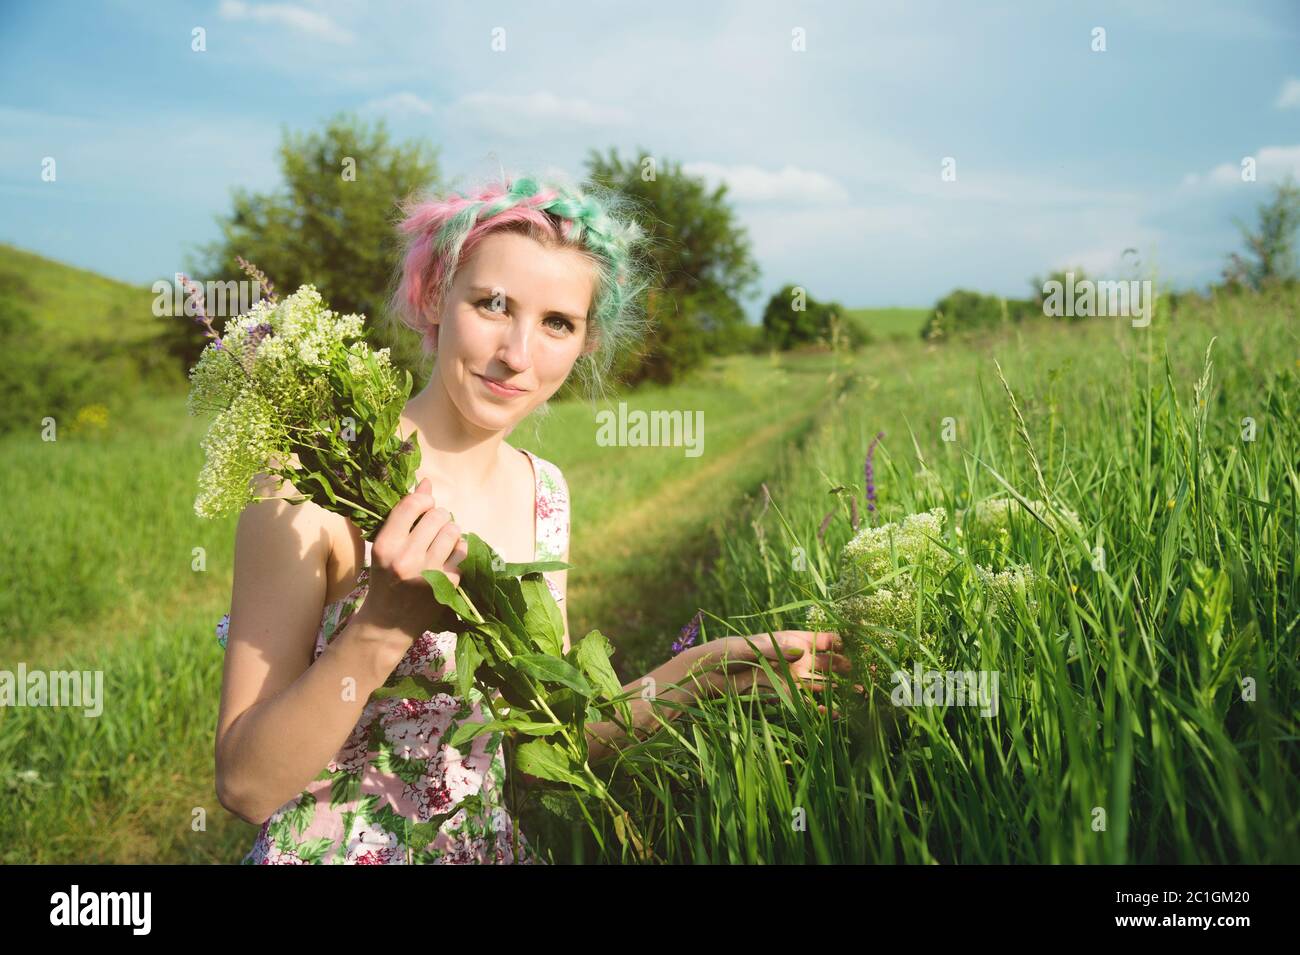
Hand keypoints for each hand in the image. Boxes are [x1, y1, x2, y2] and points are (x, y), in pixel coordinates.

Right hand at [357, 477, 468, 648]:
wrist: (388, 624)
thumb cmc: (385, 579)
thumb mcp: (386, 547)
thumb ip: (404, 516)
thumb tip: (427, 482)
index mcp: (385, 546)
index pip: (411, 505)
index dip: (423, 500)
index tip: (424, 508)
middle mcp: (406, 558)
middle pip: (437, 515)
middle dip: (439, 517)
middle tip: (434, 528)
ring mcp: (429, 572)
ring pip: (453, 530)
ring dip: (451, 532)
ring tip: (441, 542)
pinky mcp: (448, 583)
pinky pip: (463, 550)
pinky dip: (459, 550)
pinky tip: (448, 558)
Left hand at [694, 631, 858, 717]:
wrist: (708, 675)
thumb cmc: (726, 652)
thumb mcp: (749, 648)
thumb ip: (774, 650)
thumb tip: (801, 651)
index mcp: (790, 640)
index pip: (823, 639)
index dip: (842, 643)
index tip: (861, 647)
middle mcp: (795, 659)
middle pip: (828, 662)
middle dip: (849, 667)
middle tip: (869, 674)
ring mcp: (790, 679)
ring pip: (822, 683)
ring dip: (841, 689)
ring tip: (862, 694)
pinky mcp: (783, 696)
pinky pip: (807, 703)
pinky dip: (823, 709)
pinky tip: (839, 715)